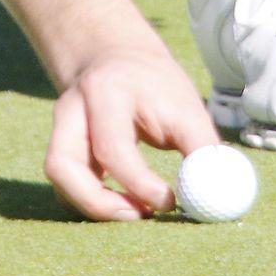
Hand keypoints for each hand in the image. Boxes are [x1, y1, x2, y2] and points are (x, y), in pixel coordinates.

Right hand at [45, 38, 218, 221]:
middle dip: (100, 203)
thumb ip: (202, 148)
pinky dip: (90, 203)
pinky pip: (65, 187)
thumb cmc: (156, 86)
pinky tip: (122, 202)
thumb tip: (217, 194)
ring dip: (93, 206)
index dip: (139, 184)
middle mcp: (70, 109)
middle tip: (142, 216)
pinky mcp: (59, 149)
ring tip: (136, 211)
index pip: (112, 146)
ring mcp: (58, 130)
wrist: (118, 59)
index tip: (170, 201)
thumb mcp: (185, 106)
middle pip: (62, 166)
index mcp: (105, 91)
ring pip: (58, 181)